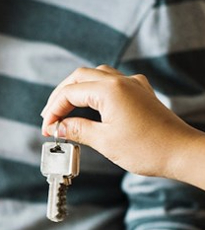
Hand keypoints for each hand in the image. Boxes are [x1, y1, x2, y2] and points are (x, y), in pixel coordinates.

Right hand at [41, 65, 200, 179]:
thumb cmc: (147, 149)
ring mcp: (132, 85)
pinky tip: (90, 105)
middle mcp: (121, 81)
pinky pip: (111, 82)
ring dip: (76, 91)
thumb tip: (59, 127)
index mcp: (110, 90)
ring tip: (65, 110)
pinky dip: (94, 91)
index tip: (47, 129)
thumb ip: (78, 130)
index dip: (54, 110)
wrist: (181, 152)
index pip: (70, 93)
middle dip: (60, 96)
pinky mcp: (140, 93)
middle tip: (50, 117)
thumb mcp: (105, 141)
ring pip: (95, 76)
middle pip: (79, 77)